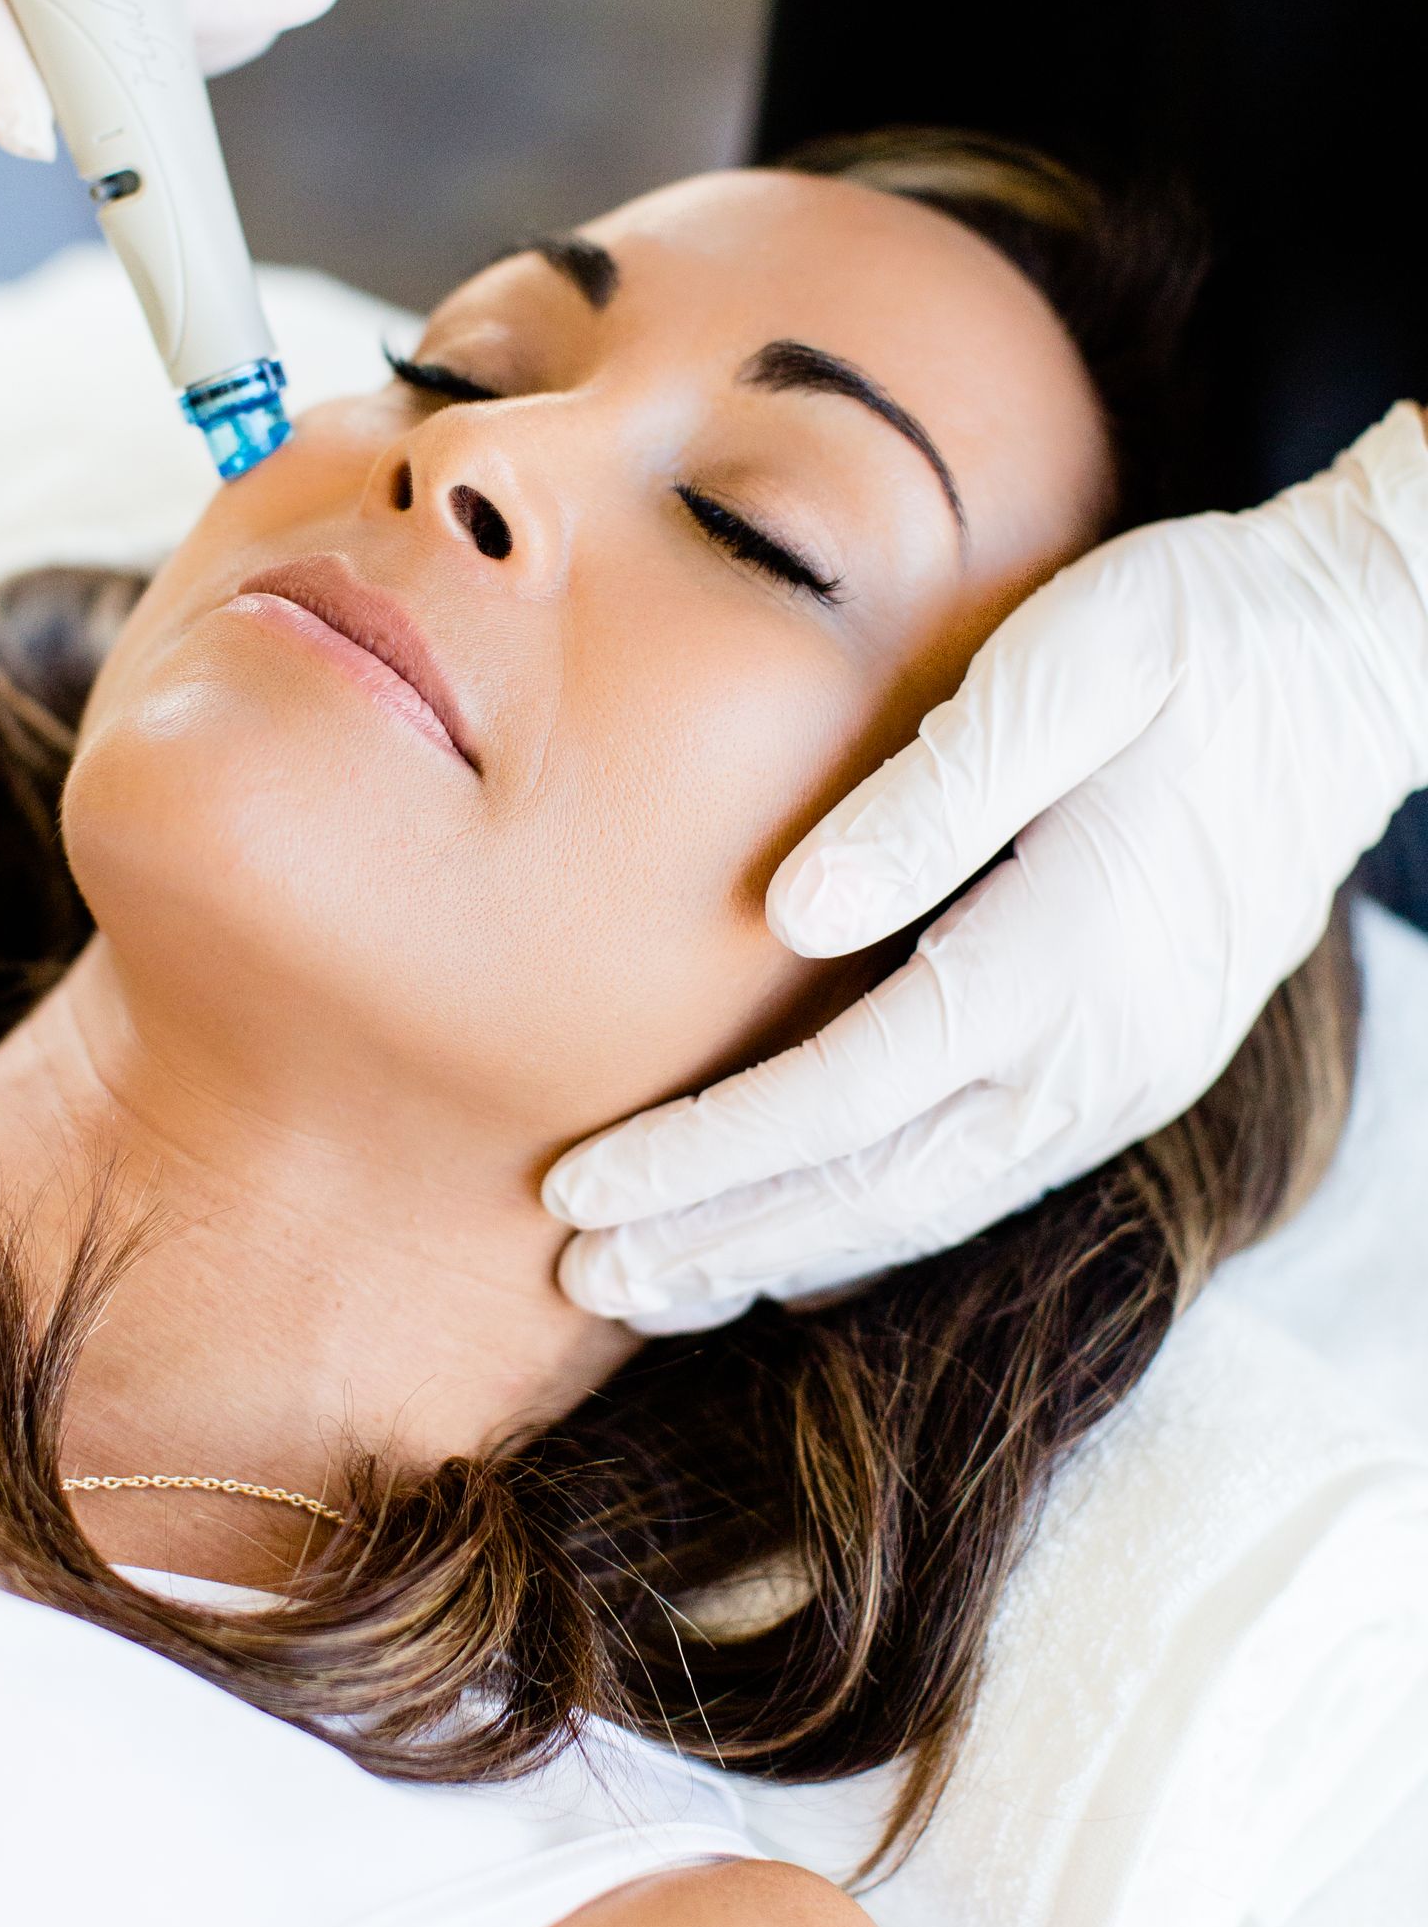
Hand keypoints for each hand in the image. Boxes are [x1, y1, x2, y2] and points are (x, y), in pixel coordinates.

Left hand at [548, 406, 1427, 1328]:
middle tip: (580, 1283)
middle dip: (717, 1245)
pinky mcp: (1134, 1070)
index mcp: (1066, 956)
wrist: (1363, 665)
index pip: (844, 1098)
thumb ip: (935, 793)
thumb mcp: (1072, 664)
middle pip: (874, 1192)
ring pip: (929, 1209)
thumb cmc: (1203, 639)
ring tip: (656, 1287)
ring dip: (784, 1254)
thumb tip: (791, 913)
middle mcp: (1100, 1056)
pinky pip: (982, 1184)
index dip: (704, 1157)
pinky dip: (872, 1227)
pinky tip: (795, 1244)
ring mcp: (1127, 1078)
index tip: (577, 1190)